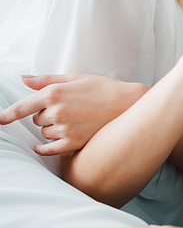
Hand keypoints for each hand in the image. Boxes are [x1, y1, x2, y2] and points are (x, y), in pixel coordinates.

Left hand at [0, 74, 148, 155]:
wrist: (127, 104)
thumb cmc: (102, 88)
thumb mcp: (74, 78)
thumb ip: (46, 79)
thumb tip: (24, 79)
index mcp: (54, 93)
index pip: (23, 106)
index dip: (8, 114)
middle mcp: (57, 112)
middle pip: (36, 119)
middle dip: (44, 115)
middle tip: (65, 108)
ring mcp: (65, 129)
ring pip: (44, 133)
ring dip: (51, 129)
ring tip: (72, 120)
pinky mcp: (74, 142)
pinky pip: (50, 149)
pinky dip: (44, 148)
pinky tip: (44, 145)